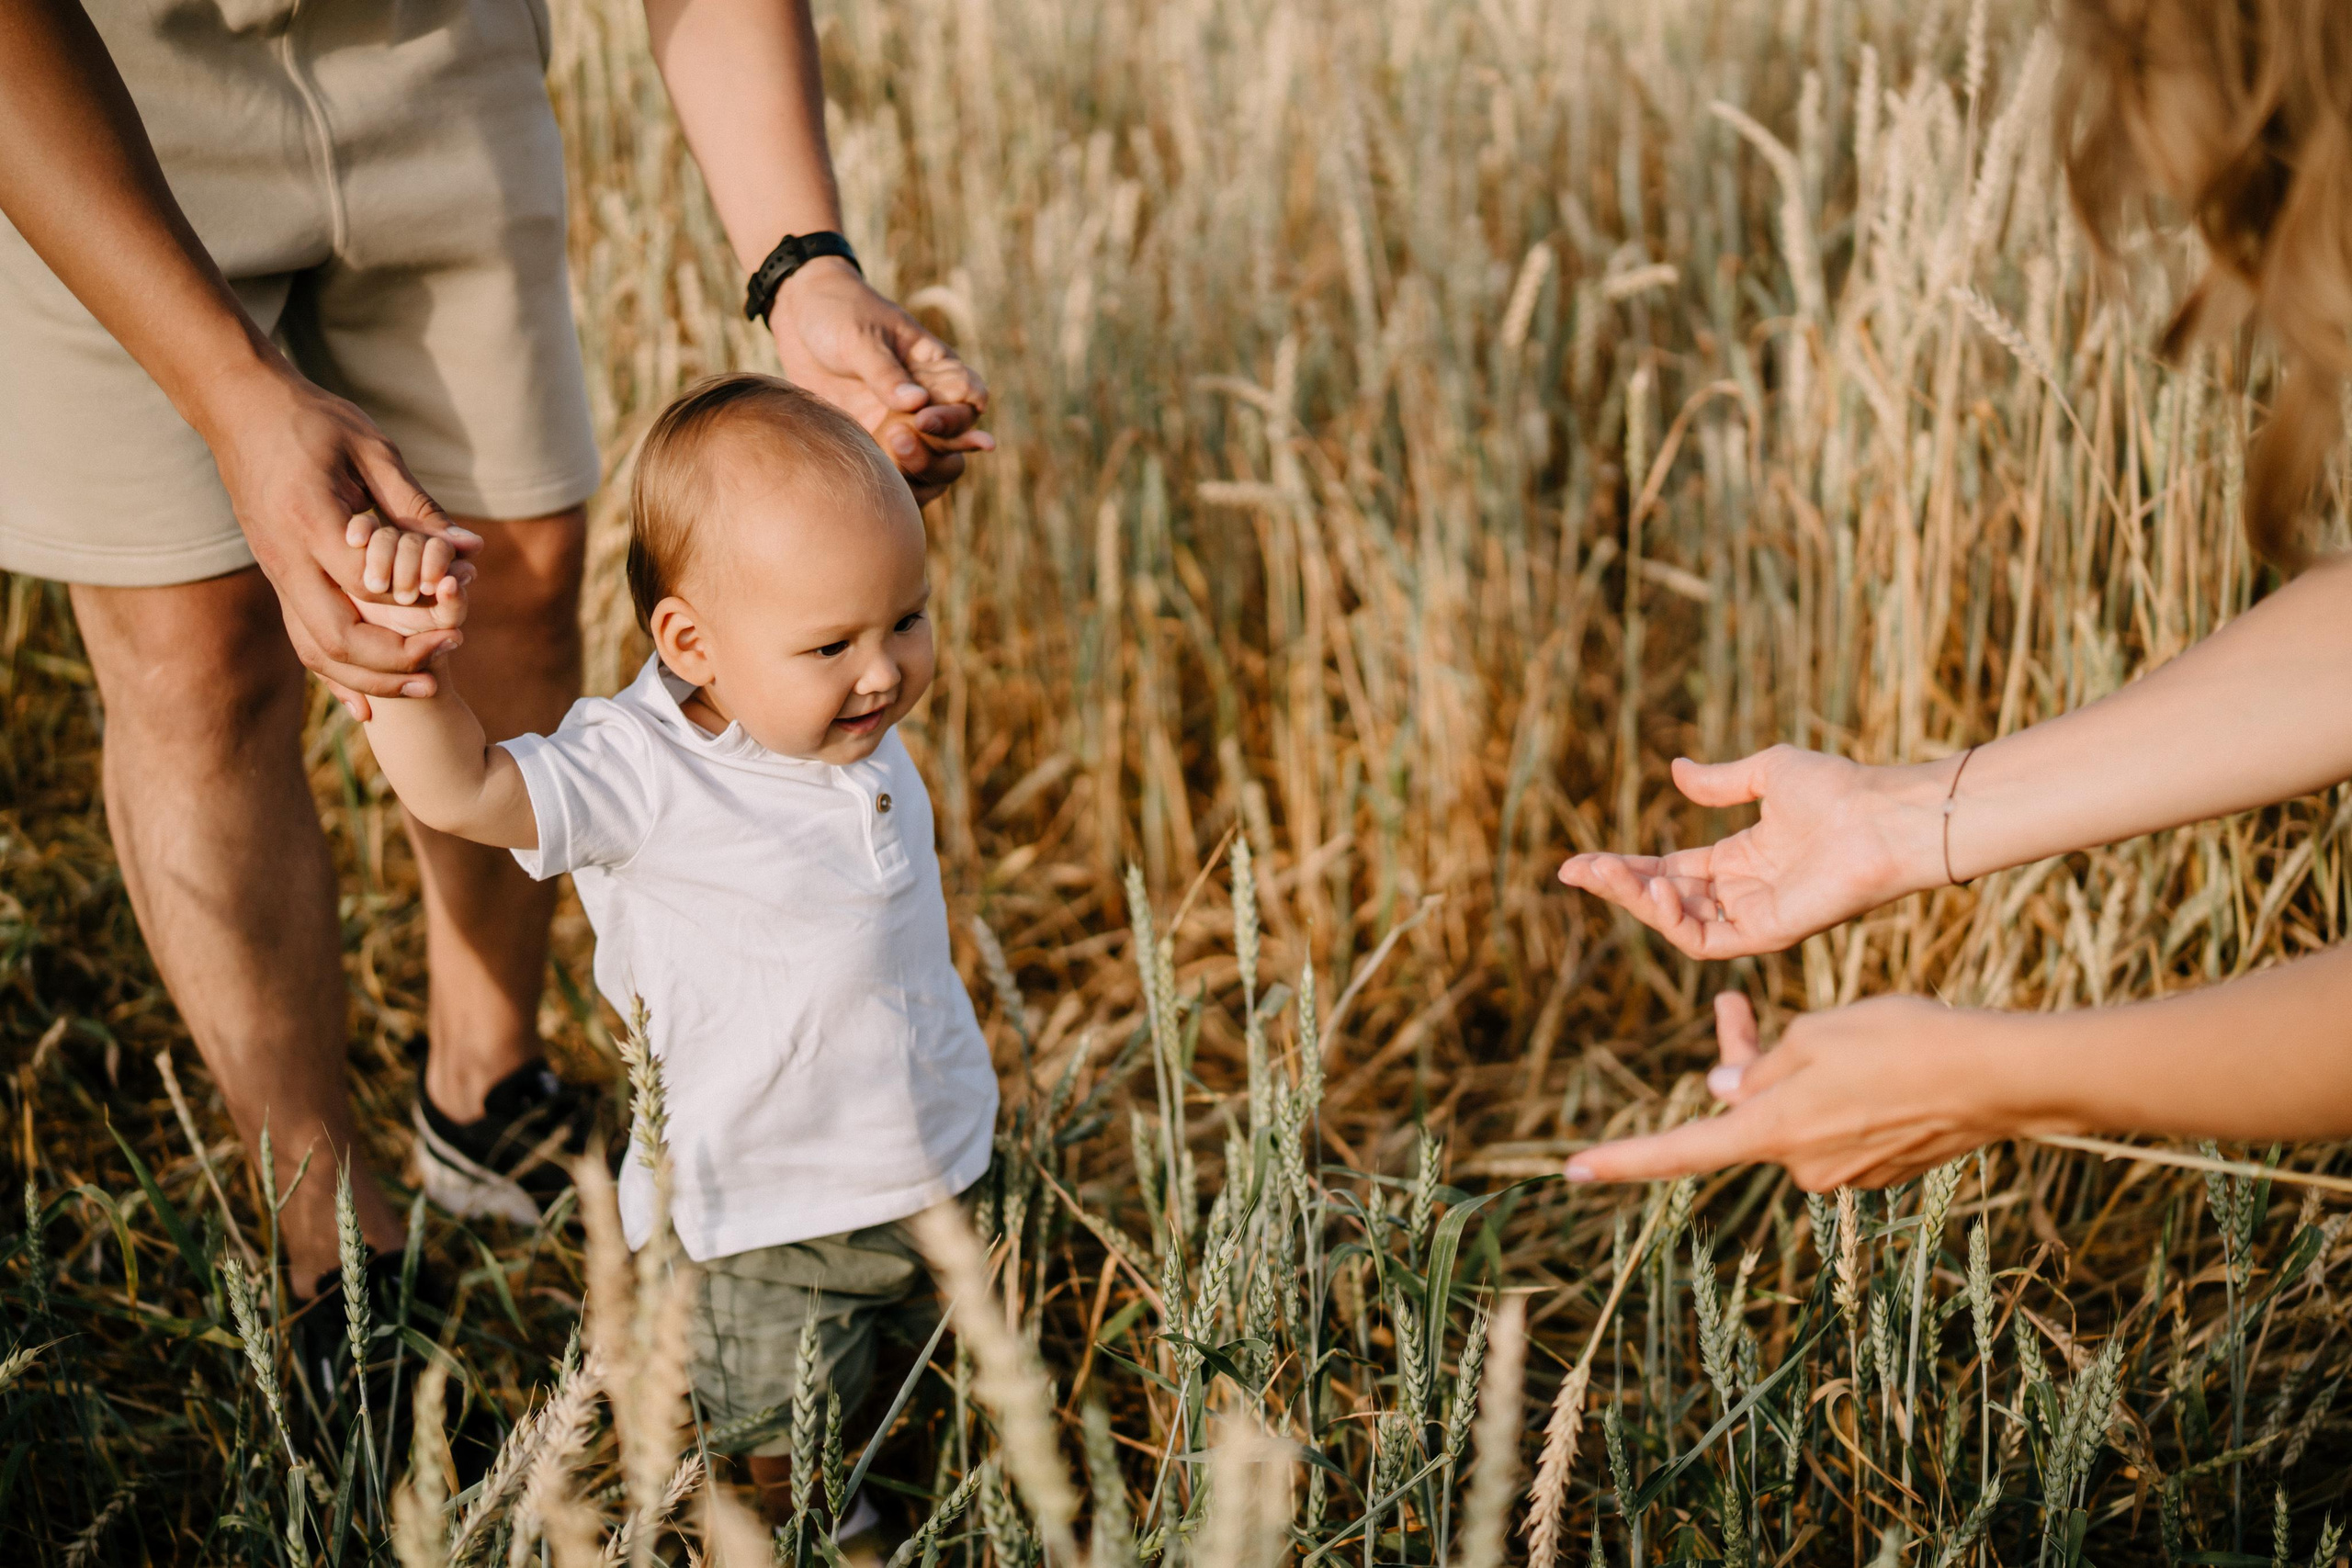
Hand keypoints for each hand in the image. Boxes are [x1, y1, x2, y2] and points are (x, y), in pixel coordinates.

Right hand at [196, 361, 479, 714]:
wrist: (238, 407)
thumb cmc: (311, 418)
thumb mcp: (372, 450)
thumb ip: (415, 506)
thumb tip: (468, 548)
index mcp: (311, 521)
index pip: (368, 589)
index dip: (415, 611)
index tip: (458, 613)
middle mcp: (285, 557)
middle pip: (337, 636)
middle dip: (396, 660)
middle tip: (449, 655)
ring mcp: (275, 570)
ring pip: (314, 649)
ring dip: (368, 679)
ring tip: (423, 684)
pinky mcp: (275, 575)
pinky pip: (300, 638)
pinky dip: (333, 676)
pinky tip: (364, 705)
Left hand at [767, 258, 992, 503]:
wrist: (798, 316)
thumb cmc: (837, 313)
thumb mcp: (859, 337)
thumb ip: (885, 372)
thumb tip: (917, 404)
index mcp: (935, 367)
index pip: (970, 399)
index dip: (957, 417)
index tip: (923, 420)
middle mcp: (926, 399)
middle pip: (956, 441)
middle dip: (937, 451)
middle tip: (899, 441)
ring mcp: (901, 422)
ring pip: (931, 464)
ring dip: (918, 471)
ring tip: (889, 458)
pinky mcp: (874, 439)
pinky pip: (895, 473)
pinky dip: (892, 484)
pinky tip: (876, 483)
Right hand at [1557, 745, 1958, 959]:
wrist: (1886, 815)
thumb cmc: (1840, 790)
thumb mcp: (1767, 773)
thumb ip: (1719, 782)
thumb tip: (1675, 771)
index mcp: (1741, 859)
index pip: (1670, 871)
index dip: (1625, 869)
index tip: (1577, 863)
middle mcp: (1743, 893)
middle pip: (1664, 898)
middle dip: (1617, 886)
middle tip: (1575, 871)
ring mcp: (1755, 917)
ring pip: (1678, 922)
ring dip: (1636, 901)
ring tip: (1604, 873)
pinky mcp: (1769, 934)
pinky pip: (1708, 940)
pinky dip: (1675, 921)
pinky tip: (1656, 888)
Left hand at [1565, 992, 2035, 1190]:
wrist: (1999, 1076)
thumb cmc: (1899, 1043)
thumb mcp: (1814, 1035)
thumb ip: (1759, 1066)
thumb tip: (1725, 1091)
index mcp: (1772, 1132)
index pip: (1681, 1151)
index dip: (1624, 1161)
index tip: (1572, 1170)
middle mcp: (1802, 1165)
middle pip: (1749, 1112)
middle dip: (1742, 1062)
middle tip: (1730, 1004)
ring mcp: (1845, 1172)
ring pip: (1798, 1114)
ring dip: (1800, 1071)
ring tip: (1846, 1025)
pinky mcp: (1884, 1166)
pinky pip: (1839, 1125)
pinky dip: (1841, 1093)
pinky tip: (1882, 1059)